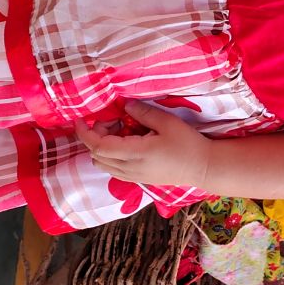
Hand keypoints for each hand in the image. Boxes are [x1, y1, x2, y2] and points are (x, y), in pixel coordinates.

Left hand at [75, 100, 210, 187]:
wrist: (201, 167)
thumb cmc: (188, 144)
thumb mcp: (168, 123)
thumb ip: (144, 113)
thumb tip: (125, 106)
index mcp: (135, 153)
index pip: (98, 146)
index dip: (85, 132)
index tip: (81, 118)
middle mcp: (129, 168)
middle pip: (96, 155)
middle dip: (95, 135)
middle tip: (114, 119)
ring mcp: (132, 176)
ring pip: (102, 164)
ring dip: (102, 146)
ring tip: (121, 131)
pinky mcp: (136, 179)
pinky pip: (112, 168)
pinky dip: (110, 154)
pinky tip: (127, 143)